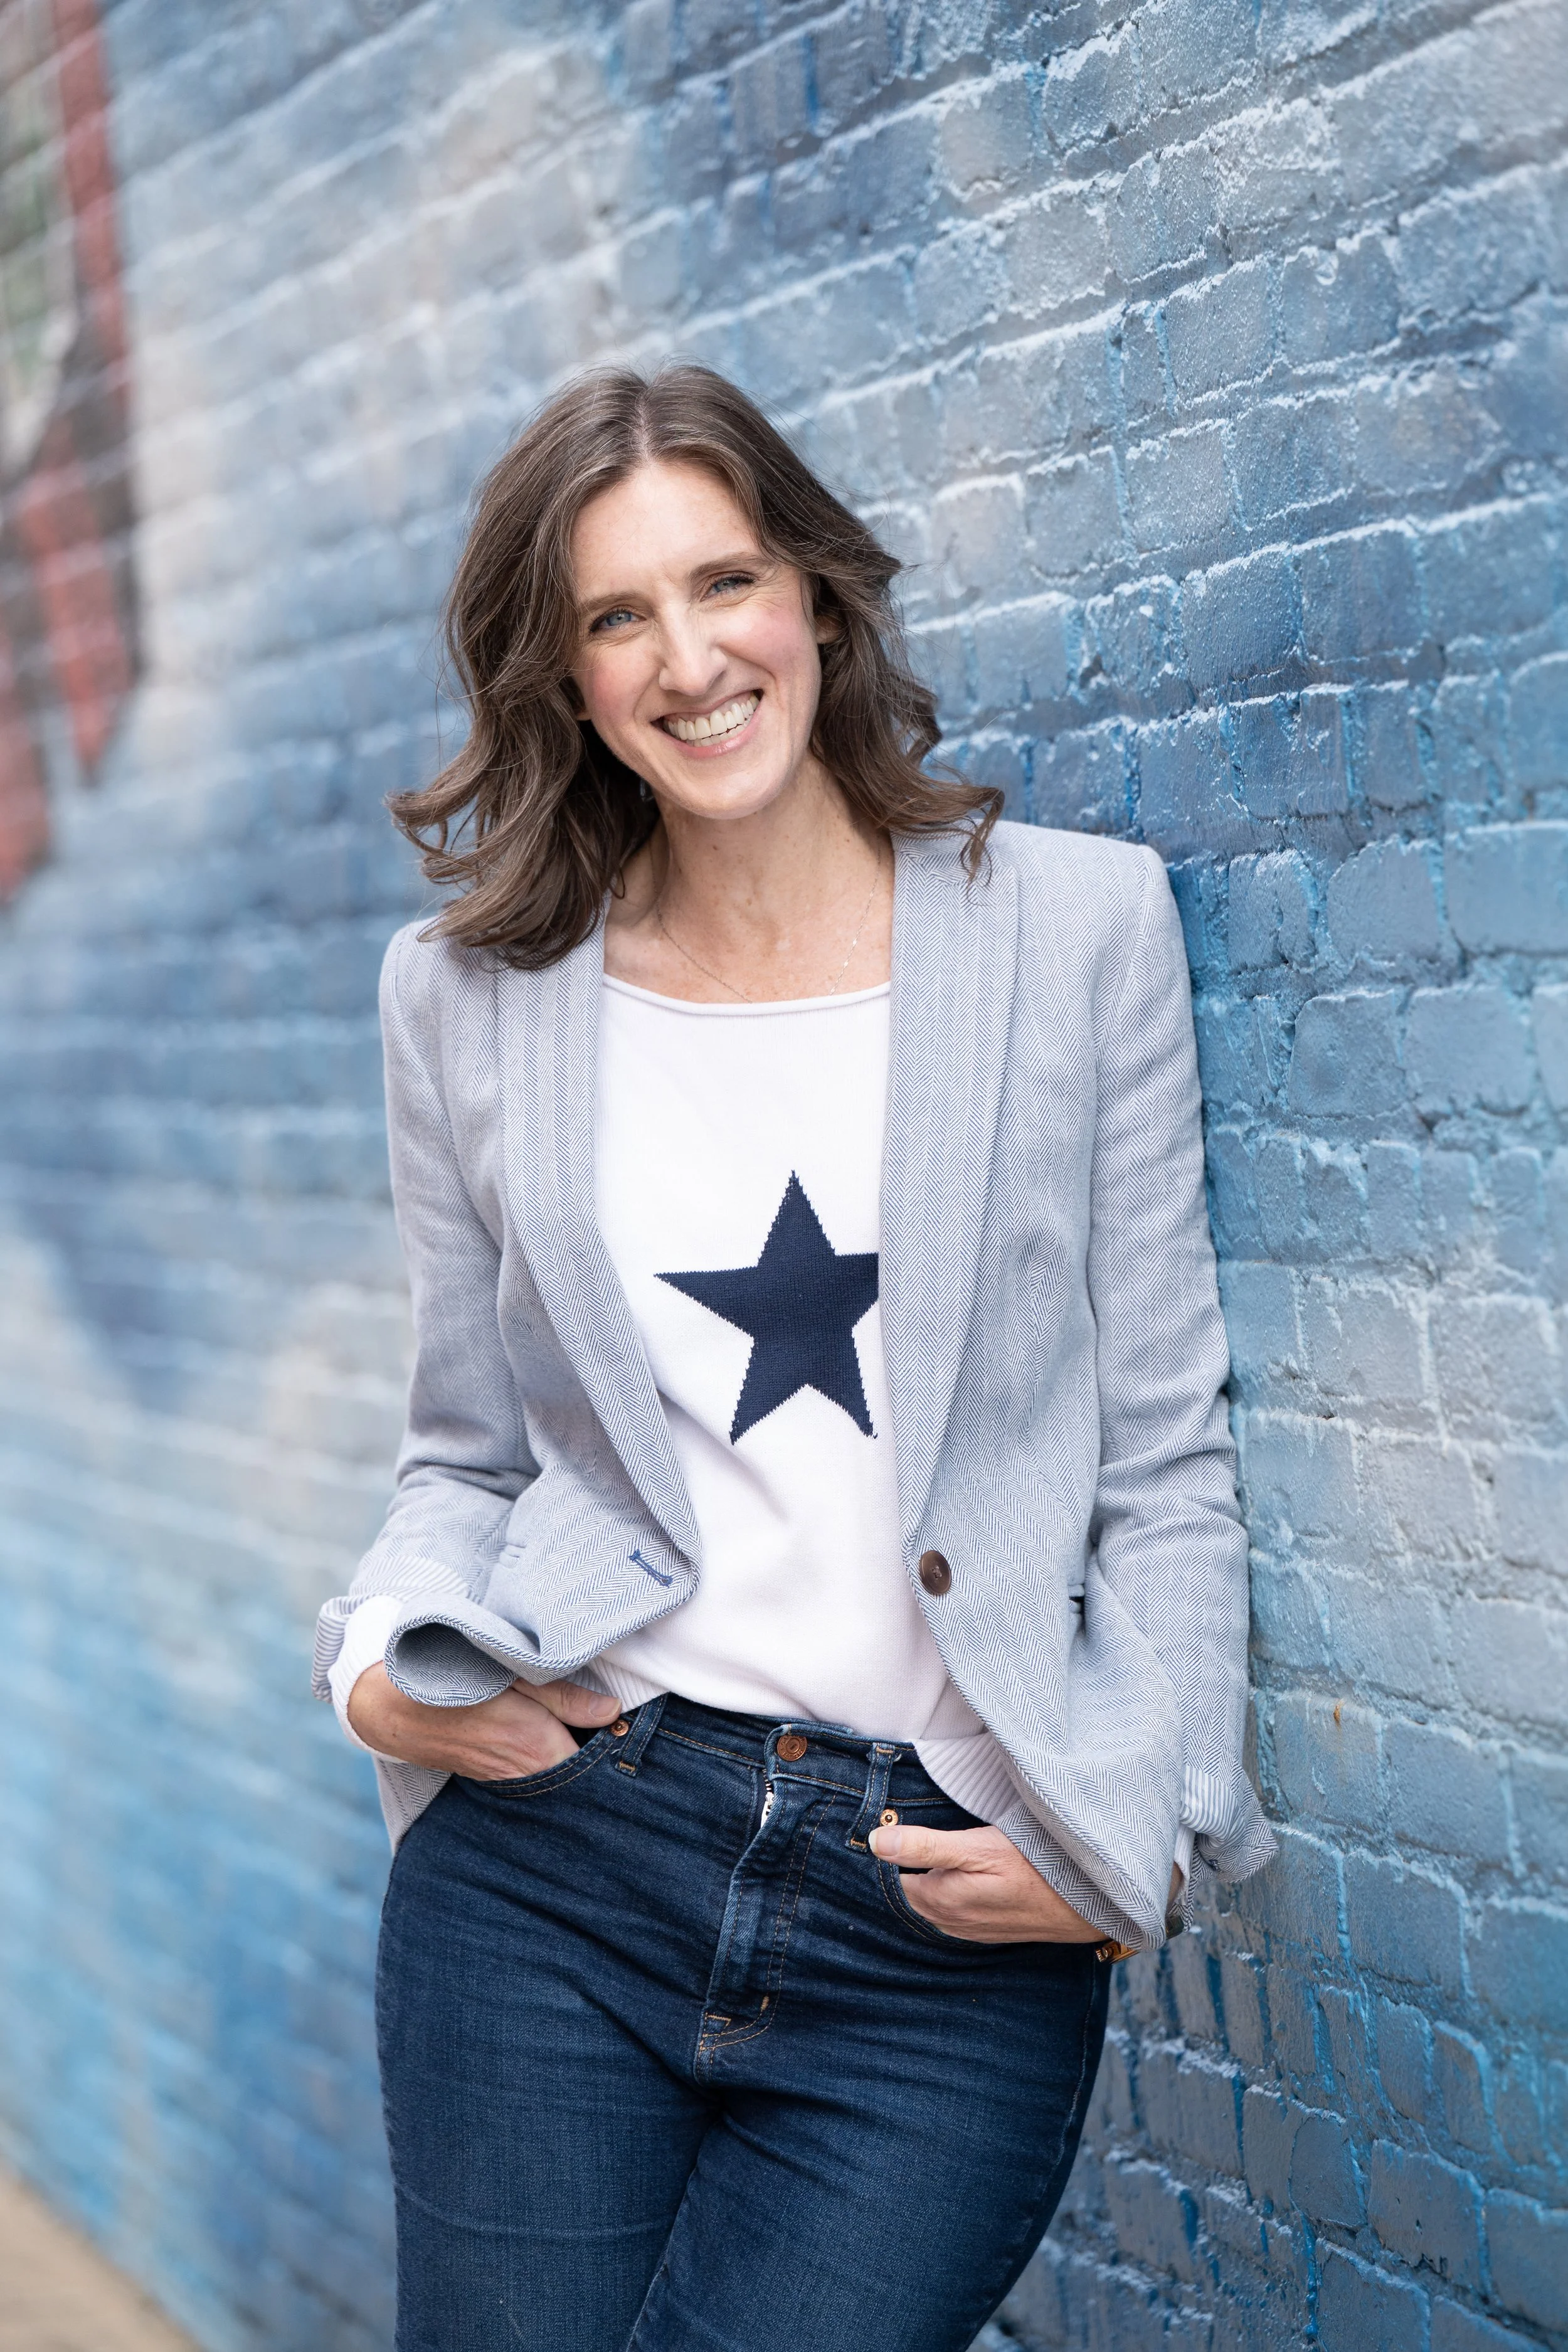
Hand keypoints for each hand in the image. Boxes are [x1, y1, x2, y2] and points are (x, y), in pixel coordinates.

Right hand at [346, 1664, 622, 1779]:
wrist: (394, 1709)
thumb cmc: (457, 1681)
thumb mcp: (514, 1675)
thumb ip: (564, 1697)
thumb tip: (612, 1711)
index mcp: (538, 1749)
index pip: (595, 1767)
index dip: (615, 1748)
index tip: (628, 1728)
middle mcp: (526, 1776)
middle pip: (579, 1774)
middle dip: (598, 1755)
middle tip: (615, 1726)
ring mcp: (509, 1782)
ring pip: (557, 1775)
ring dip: (572, 1754)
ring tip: (588, 1728)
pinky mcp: (496, 1778)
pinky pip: (535, 1774)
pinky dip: (548, 1758)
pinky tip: (553, 1735)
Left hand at [869, 1821, 1106, 1944]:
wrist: (1085, 1901)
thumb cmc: (1033, 1867)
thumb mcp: (977, 1847)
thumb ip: (926, 1845)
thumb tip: (875, 1842)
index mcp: (939, 1900)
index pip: (894, 1877)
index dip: (892, 1851)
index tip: (892, 1825)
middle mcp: (948, 1921)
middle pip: (910, 1892)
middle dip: (906, 1867)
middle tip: (911, 1832)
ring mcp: (969, 1930)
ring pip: (930, 1904)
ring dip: (928, 1880)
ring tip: (935, 1851)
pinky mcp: (987, 1931)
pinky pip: (952, 1913)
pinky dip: (947, 1894)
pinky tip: (959, 1876)